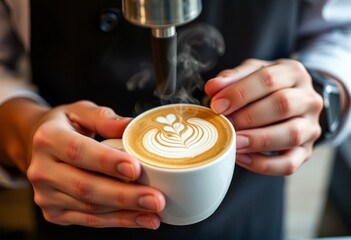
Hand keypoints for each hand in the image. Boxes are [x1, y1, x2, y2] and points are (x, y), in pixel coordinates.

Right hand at [27, 100, 165, 228]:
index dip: (107, 162)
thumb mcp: (81, 111)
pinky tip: (140, 218)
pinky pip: (89, 220)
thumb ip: (103, 118)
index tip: (135, 169)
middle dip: (124, 196)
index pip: (78, 151)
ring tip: (154, 211)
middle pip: (85, 187)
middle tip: (155, 198)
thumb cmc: (66, 126)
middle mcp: (42, 170)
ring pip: (90, 208)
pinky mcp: (54, 213)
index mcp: (48, 139)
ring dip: (125, 213)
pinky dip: (117, 221)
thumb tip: (131, 125)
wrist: (39, 145)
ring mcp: (46, 195)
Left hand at [204, 59, 322, 175]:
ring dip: (257, 140)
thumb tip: (212, 87)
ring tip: (233, 142)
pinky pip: (288, 163)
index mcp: (294, 73)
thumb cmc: (267, 87)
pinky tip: (242, 158)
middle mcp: (308, 99)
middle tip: (225, 124)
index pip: (268, 79)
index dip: (239, 93)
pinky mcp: (306, 152)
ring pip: (291, 134)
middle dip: (247, 117)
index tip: (217, 105)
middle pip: (282, 105)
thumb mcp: (251, 73)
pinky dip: (263, 164)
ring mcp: (311, 127)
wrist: (293, 101)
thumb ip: (232, 78)